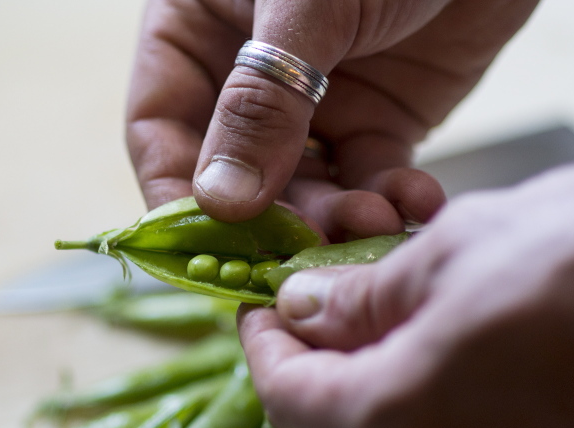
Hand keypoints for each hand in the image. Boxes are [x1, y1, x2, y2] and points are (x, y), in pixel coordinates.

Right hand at [126, 0, 538, 239]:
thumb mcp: (305, 4)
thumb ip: (260, 103)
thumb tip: (219, 202)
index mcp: (198, 31)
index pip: (160, 129)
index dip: (176, 194)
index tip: (203, 249)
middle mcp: (249, 76)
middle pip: (236, 176)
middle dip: (270, 221)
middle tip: (303, 256)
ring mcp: (316, 102)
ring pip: (306, 190)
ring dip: (337, 219)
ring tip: (374, 224)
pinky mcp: (382, 119)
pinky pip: (371, 178)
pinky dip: (390, 200)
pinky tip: (414, 203)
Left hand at [238, 165, 573, 427]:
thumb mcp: (460, 248)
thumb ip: (365, 291)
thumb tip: (307, 307)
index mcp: (402, 417)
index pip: (289, 398)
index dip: (261, 348)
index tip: (259, 306)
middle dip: (312, 370)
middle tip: (316, 309)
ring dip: (369, 392)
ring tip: (382, 324)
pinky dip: (427, 414)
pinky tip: (450, 360)